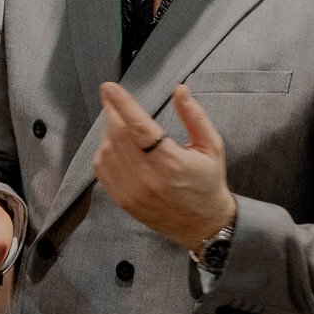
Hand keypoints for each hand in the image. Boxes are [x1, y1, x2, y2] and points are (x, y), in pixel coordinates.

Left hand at [92, 82, 235, 250]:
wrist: (204, 226)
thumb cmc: (208, 182)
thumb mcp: (212, 147)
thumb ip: (194, 116)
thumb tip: (179, 89)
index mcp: (172, 163)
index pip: (139, 127)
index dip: (122, 104)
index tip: (109, 87)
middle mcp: (149, 178)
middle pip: (119, 135)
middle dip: (111, 111)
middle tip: (111, 98)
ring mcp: (133, 192)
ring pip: (107, 150)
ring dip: (107, 130)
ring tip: (118, 121)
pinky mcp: (123, 201)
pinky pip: (102, 169)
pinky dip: (103, 150)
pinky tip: (113, 143)